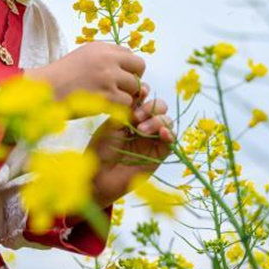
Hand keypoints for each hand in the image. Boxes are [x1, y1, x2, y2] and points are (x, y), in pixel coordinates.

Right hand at [24, 42, 144, 107]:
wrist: (46, 91)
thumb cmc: (62, 75)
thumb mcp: (83, 56)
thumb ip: (105, 57)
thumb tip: (127, 64)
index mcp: (102, 47)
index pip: (131, 53)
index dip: (129, 67)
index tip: (120, 75)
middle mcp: (108, 59)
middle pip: (139, 67)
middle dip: (134, 78)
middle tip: (122, 88)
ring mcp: (108, 77)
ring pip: (135, 87)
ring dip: (126, 95)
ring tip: (110, 98)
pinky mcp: (107, 96)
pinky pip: (126, 102)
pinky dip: (119, 107)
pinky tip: (106, 106)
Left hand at [88, 86, 175, 207]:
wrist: (98, 176)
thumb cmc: (100, 150)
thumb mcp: (111, 124)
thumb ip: (127, 109)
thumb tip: (140, 94)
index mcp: (130, 115)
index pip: (144, 98)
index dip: (145, 92)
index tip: (140, 93)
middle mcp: (143, 125)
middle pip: (160, 106)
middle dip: (152, 107)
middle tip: (137, 117)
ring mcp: (151, 139)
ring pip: (167, 121)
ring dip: (158, 120)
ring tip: (141, 130)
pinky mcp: (158, 154)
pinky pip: (171, 141)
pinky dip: (170, 134)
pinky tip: (162, 133)